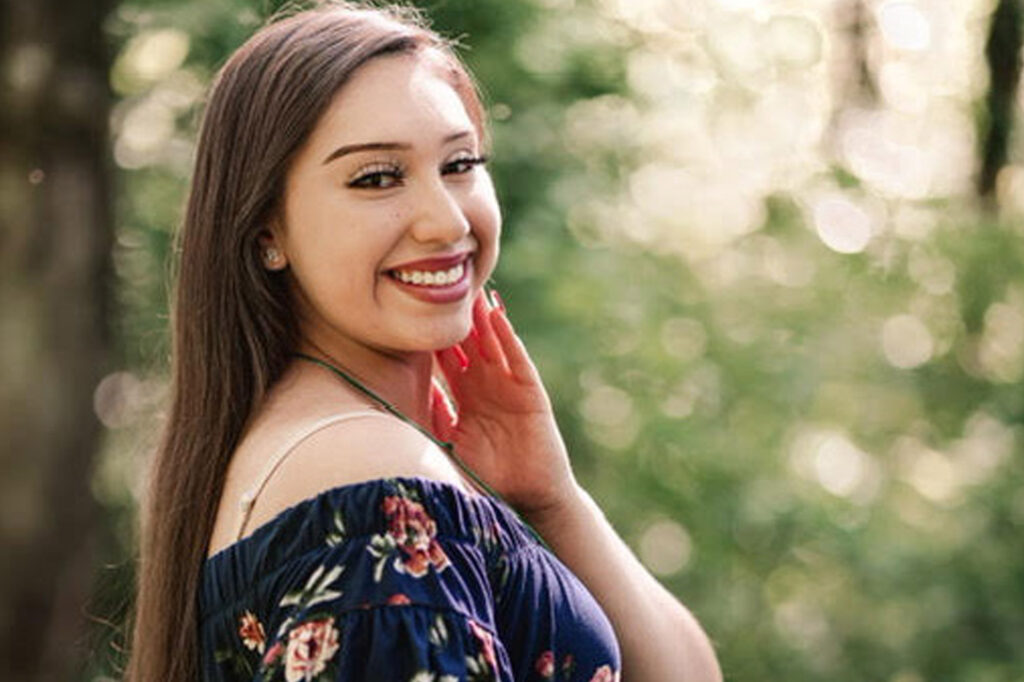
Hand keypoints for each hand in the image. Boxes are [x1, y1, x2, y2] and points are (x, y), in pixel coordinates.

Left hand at [432, 291, 578, 519]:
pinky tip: (497, 315)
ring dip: (481, 317)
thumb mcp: (452, 443)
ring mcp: (509, 385)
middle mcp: (487, 385)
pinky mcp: (530, 391)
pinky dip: (507, 336)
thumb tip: (408, 397)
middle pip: (469, 343)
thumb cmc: (489, 474)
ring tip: (469, 288)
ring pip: (492, 342)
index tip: (412, 313)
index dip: (432, 338)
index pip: (446, 359)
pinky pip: (516, 357)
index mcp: (467, 396)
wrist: (528, 494)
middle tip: (440, 287)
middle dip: (456, 318)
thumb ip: (436, 418)